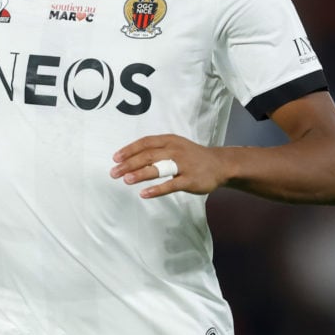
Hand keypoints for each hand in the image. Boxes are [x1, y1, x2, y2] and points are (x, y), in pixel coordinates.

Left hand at [110, 134, 227, 198]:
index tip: (115, 158)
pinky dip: (156, 189)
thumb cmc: (192, 155)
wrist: (220, 164)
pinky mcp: (190, 179)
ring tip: (126, 180)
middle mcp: (175, 150)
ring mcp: (183, 164)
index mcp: (169, 140)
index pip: (145, 143)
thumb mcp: (175, 145)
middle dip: (128, 164)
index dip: (129, 150)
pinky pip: (170, 185)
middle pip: (147, 155)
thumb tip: (131, 157)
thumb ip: (157, 149)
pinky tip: (144, 194)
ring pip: (158, 168)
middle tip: (114, 172)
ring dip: (140, 174)